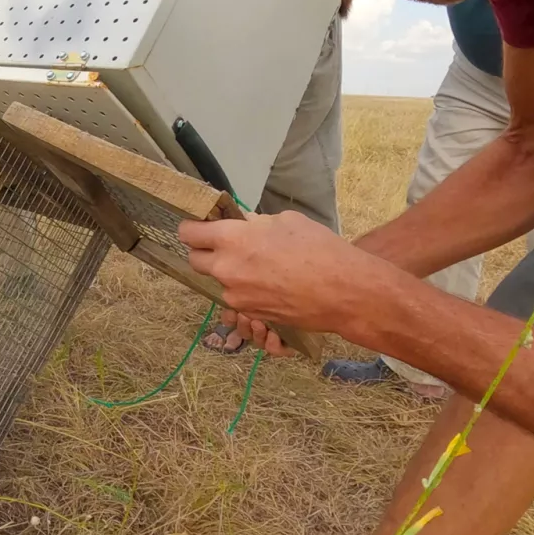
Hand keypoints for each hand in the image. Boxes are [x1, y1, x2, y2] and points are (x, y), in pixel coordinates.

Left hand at [180, 211, 386, 355]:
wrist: (344, 292)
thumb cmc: (319, 250)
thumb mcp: (286, 221)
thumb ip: (255, 223)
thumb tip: (244, 226)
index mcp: (231, 239)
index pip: (189, 232)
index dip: (192, 228)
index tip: (199, 226)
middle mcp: (226, 269)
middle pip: (195, 259)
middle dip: (205, 251)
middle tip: (225, 244)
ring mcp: (236, 295)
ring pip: (218, 280)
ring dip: (228, 271)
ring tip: (257, 265)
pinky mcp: (250, 313)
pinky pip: (237, 297)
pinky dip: (245, 289)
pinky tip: (269, 282)